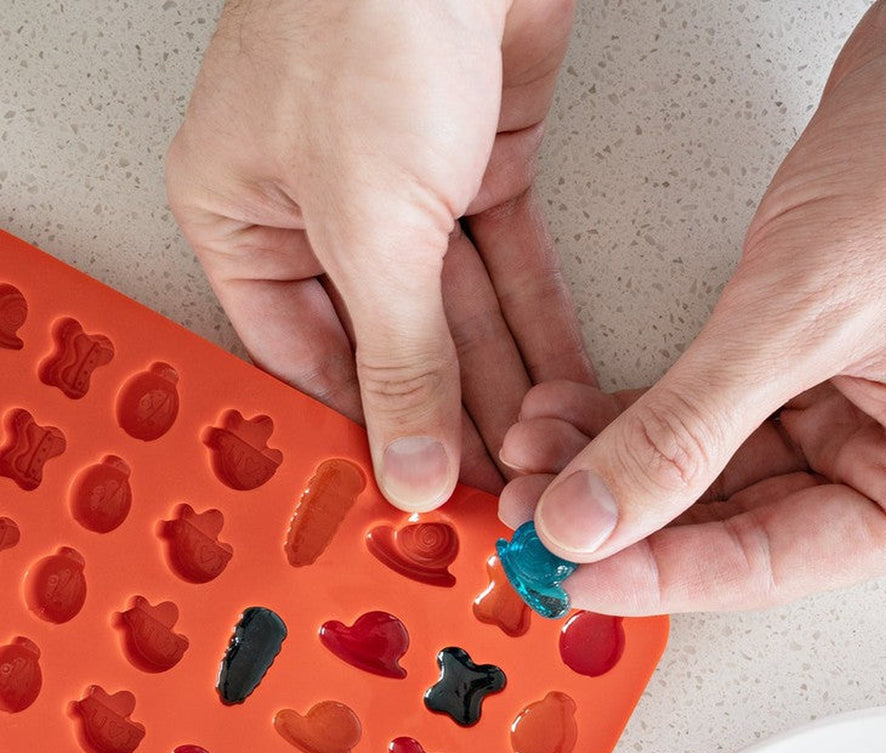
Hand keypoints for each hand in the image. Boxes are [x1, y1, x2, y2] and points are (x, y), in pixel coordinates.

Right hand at [168, 0, 593, 510]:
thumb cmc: (361, 19)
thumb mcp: (368, 228)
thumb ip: (398, 361)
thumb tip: (407, 465)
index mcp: (241, 216)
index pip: (304, 360)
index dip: (366, 430)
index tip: (418, 491)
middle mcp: (319, 205)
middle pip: (393, 343)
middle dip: (452, 415)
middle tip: (496, 483)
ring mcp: (406, 184)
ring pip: (460, 313)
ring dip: (503, 382)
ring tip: (542, 451)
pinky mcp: (481, 160)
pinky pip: (511, 266)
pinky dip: (538, 323)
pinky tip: (562, 383)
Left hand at [499, 0, 885, 612]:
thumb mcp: (801, 313)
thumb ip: (686, 430)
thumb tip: (595, 517)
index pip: (776, 563)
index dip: (662, 575)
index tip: (572, 575)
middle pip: (740, 527)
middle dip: (630, 519)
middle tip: (538, 519)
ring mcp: (861, 419)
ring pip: (714, 473)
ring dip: (622, 467)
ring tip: (540, 458)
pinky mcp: (817, 370)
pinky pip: (715, 416)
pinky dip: (644, 418)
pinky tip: (575, 421)